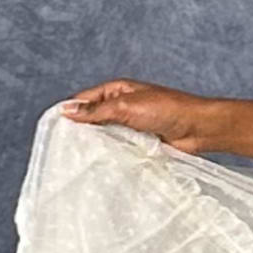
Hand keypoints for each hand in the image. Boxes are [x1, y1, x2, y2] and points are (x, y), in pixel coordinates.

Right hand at [62, 81, 226, 152]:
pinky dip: (111, 153)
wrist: (198, 129)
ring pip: (105, 135)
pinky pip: (119, 147)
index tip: (55, 130)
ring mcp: (130, 124)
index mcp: (117, 90)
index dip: (70, 112)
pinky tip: (101, 163)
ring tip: (80, 158)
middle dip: (81, 130)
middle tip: (64, 148)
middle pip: (93, 118)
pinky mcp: (139, 141)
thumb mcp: (127, 106)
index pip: (85, 100)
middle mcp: (121, 105)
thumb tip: (67, 110)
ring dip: (97, 144)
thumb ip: (97, 111)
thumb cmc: (167, 110)